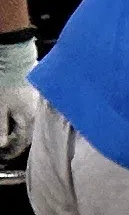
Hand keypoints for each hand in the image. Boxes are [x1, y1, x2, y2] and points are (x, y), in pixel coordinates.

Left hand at [0, 37, 33, 164]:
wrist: (14, 59)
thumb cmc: (6, 84)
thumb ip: (1, 129)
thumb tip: (2, 145)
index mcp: (30, 120)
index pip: (22, 143)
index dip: (11, 151)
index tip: (3, 155)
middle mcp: (39, 113)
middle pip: (28, 134)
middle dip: (16, 140)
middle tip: (6, 144)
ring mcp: (39, 103)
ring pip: (30, 122)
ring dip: (20, 129)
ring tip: (9, 131)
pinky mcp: (36, 94)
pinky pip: (31, 112)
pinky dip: (22, 117)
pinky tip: (15, 115)